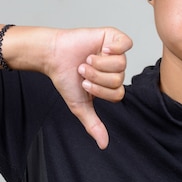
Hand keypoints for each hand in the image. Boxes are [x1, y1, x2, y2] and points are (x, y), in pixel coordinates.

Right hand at [44, 27, 132, 149]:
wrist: (54, 55)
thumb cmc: (65, 78)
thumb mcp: (79, 105)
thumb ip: (93, 124)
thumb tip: (104, 145)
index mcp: (110, 84)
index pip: (118, 93)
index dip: (100, 90)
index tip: (84, 84)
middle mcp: (115, 69)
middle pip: (119, 78)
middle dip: (97, 76)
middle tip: (83, 69)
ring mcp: (115, 52)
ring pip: (121, 63)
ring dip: (99, 63)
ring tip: (86, 59)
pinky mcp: (113, 36)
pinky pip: (127, 43)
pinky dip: (114, 48)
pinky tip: (102, 48)